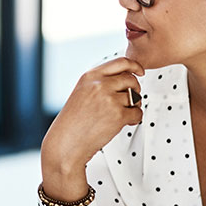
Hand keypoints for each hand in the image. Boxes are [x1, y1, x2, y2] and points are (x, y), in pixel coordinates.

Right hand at [41, 57, 143, 198]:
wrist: (65, 143)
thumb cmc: (72, 123)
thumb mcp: (81, 93)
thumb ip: (99, 83)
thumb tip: (124, 78)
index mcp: (90, 76)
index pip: (121, 62)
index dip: (134, 66)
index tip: (140, 72)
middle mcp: (100, 85)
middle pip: (131, 79)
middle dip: (135, 89)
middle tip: (132, 98)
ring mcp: (109, 99)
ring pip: (135, 97)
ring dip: (134, 106)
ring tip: (122, 114)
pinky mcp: (118, 115)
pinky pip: (137, 113)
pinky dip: (134, 119)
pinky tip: (123, 123)